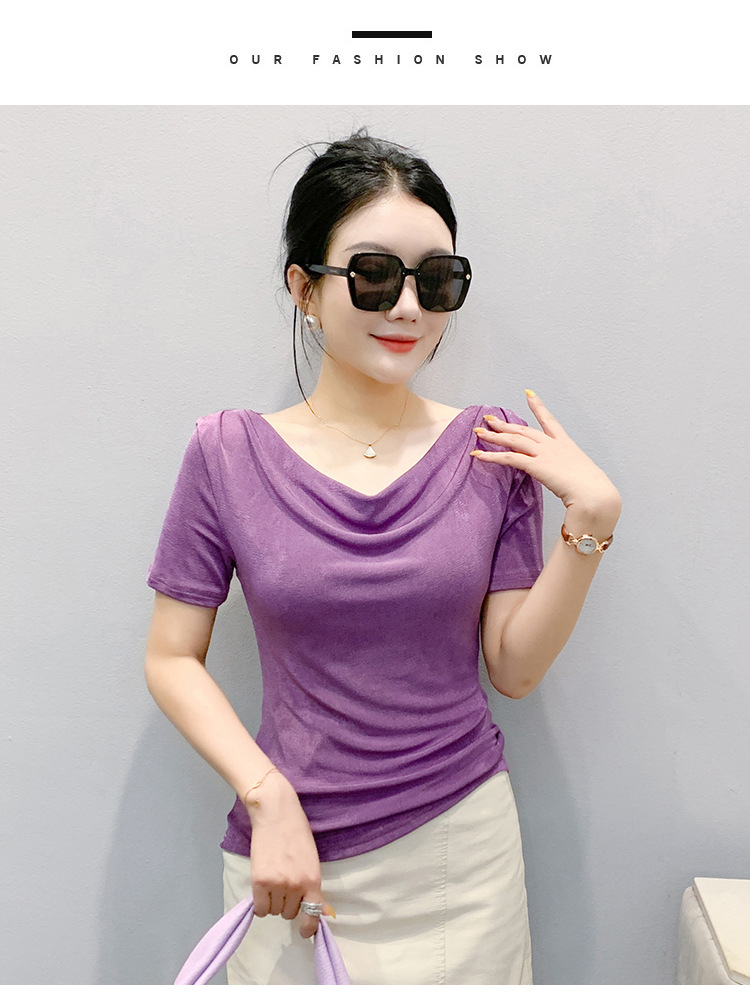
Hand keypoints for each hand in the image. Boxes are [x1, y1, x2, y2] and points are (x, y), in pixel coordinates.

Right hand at [246, 773, 334, 938]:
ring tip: (272, 880)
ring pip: (274, 911)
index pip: (313, 914)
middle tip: (284, 884)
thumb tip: (315, 908)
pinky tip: (261, 889)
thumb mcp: (311, 859)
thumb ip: (311, 884)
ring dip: (273, 902)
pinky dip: (260, 903)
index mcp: (313, 879)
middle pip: (290, 913)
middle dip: (287, 903)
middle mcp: (296, 886)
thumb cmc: (296, 832)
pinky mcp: (259, 881)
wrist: (276, 813)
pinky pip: (259, 908)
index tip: (305, 933)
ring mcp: (277, 884)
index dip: (308, 927)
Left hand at [470, 390, 621, 517]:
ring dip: (493, 436)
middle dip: (505, 424)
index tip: (528, 393)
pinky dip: (491, 456)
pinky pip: (509, 458)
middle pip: (524, 430)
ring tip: (478, 433)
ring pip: (513, 440)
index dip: (538, 406)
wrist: (594, 494)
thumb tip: (566, 480)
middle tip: (489, 419)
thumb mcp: (582, 475)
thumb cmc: (593, 490)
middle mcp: (553, 445)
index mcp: (566, 444)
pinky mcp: (536, 465)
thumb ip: (570, 473)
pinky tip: (478, 455)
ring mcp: (544, 454)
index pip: (549, 421)